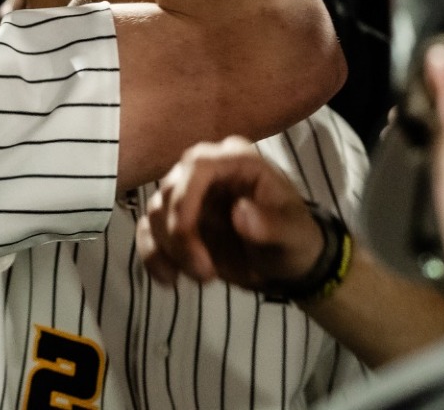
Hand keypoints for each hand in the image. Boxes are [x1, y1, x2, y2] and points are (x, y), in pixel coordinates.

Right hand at [137, 137, 327, 288]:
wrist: (285, 264)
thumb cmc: (294, 240)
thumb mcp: (294, 235)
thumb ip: (272, 225)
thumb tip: (239, 212)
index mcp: (237, 161)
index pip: (196, 165)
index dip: (185, 199)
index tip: (187, 236)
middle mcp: (207, 172)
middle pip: (170, 191)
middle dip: (179, 235)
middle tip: (205, 273)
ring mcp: (188, 195)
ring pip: (156, 213)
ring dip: (170, 250)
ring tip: (204, 278)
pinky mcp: (176, 222)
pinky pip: (149, 232)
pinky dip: (152, 256)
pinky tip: (169, 280)